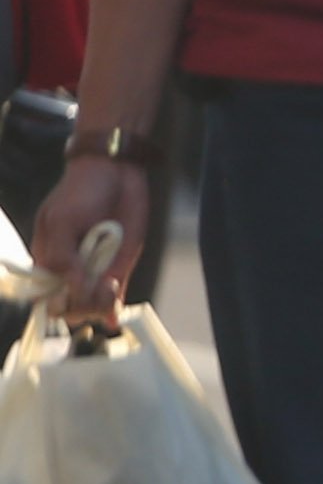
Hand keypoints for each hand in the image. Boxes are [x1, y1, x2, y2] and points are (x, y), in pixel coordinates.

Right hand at [30, 156, 142, 318]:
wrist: (116, 173)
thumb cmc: (81, 192)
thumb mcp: (62, 220)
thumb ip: (61, 256)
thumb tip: (71, 289)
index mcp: (48, 261)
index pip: (44, 298)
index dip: (57, 303)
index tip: (72, 292)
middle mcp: (70, 271)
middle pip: (69, 308)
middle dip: (81, 305)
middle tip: (98, 284)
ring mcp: (95, 271)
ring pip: (91, 308)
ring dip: (99, 304)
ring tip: (109, 283)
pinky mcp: (118, 269)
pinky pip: (113, 300)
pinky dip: (114, 309)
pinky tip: (117, 310)